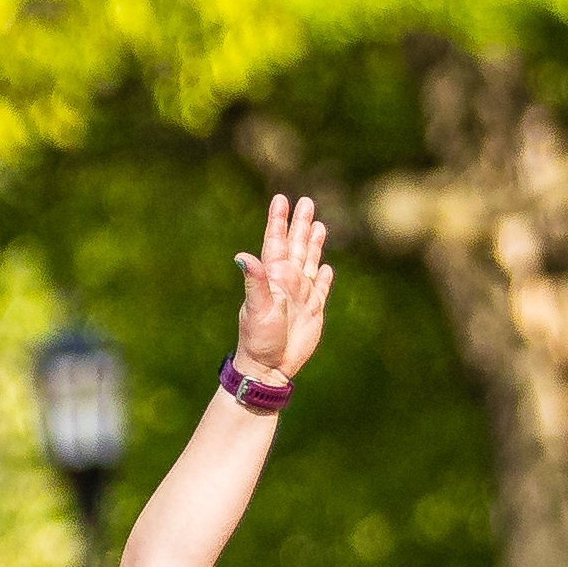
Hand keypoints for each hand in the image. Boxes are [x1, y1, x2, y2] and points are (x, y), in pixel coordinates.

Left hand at [235, 194, 336, 385]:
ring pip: (309, 262)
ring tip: (318, 224)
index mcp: (271, 278)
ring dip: (313, 244)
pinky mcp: (313, 311)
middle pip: (295, 246)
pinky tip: (326, 267)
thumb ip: (255, 282)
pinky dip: (323, 277)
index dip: (279, 222)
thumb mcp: (256, 309)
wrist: (269, 367)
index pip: (275, 242)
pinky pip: (320, 289)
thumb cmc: (258, 339)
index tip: (281, 199)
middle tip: (306, 201)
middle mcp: (286, 282)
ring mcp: (300, 296)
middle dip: (300, 225)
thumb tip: (242, 256)